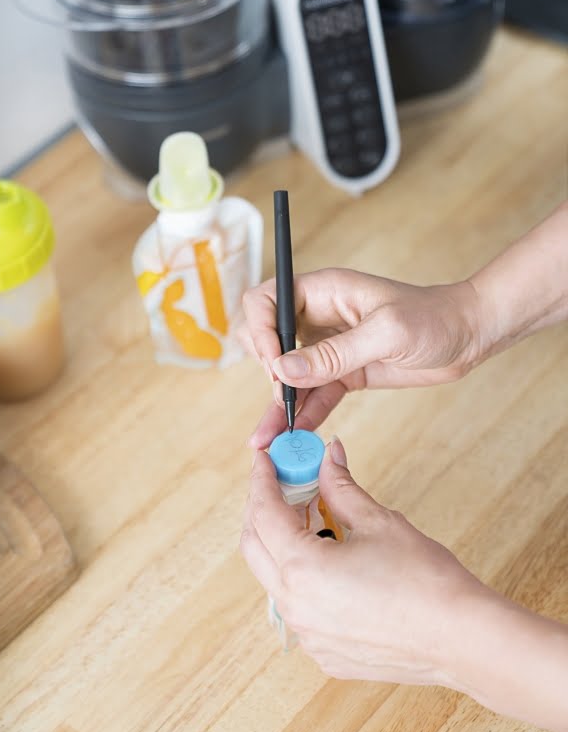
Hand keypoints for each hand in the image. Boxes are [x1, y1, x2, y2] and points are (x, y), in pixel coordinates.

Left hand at [241, 439, 567, 731]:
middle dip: (262, 509)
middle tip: (284, 483)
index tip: (266, 458)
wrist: (462, 639)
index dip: (262, 479)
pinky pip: (298, 607)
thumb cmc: (425, 579)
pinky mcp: (325, 652)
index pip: (264, 512)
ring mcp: (308, 634)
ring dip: (282, 544)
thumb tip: (328, 456)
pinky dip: (302, 577)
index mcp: (302, 568)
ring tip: (311, 516)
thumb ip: (341, 487)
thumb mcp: (378, 521)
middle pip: (255, 546)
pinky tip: (330, 559)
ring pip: (274, 579)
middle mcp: (295, 606)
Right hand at [242, 269, 483, 448]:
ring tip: (266, 441)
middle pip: (269, 339)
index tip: (274, 365)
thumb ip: (335, 353)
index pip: (267, 301)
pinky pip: (315, 394)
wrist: (469, 335)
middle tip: (281, 397)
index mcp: (323, 290)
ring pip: (288, 375)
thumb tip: (283, 370)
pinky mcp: (344, 373)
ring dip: (277, 404)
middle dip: (266, 370)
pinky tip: (295, 435)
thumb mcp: (386, 333)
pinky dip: (304, 414)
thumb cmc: (434, 318)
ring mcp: (330, 347)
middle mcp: (318, 316)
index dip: (261, 331)